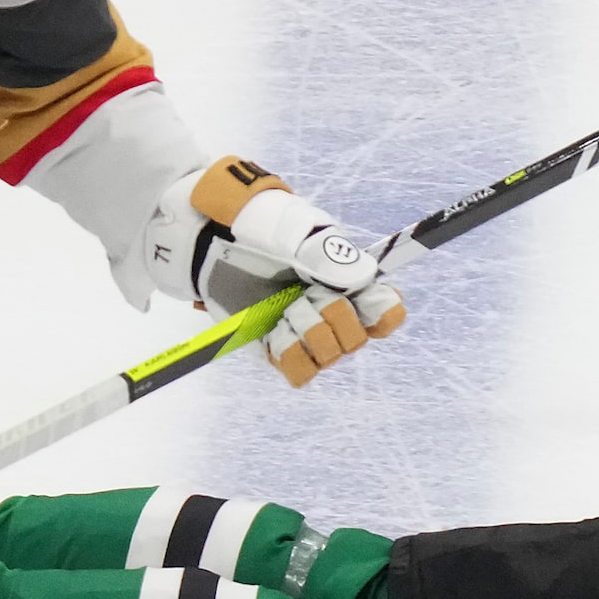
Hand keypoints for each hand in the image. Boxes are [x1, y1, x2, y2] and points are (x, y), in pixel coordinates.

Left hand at [147, 157, 408, 386]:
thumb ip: (329, 254)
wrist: (211, 237)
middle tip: (305, 291)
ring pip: (329, 357)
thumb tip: (365, 278)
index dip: (381, 313)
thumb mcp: (295, 231)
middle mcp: (334, 311)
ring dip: (307, 333)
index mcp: (351, 281)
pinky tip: (277, 331)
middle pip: (357, 340)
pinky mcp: (276, 347)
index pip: (388, 313)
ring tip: (285, 310)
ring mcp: (306, 332)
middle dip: (331, 316)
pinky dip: (290, 354)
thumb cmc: (258, 225)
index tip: (356, 297)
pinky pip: (299, 372)